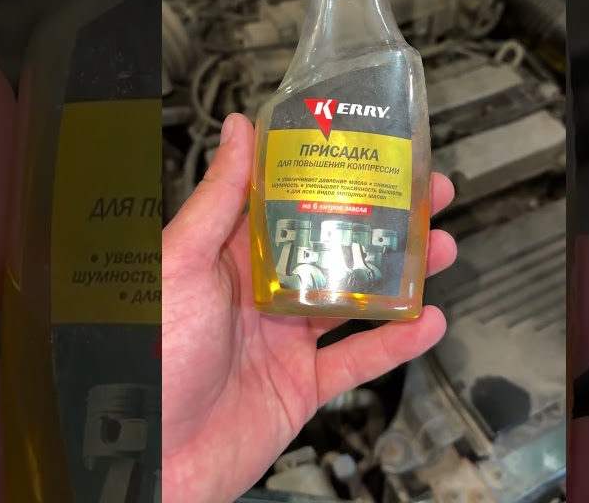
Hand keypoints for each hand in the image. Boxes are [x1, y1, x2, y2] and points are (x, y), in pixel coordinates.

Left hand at [162, 113, 458, 502]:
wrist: (152, 457)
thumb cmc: (148, 359)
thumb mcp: (179, 263)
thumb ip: (216, 199)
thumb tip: (237, 131)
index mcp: (227, 256)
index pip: (289, 202)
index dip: (332, 176)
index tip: (370, 151)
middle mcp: (259, 293)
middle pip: (334, 247)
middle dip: (383, 221)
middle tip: (426, 195)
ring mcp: (283, 340)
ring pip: (354, 298)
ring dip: (401, 275)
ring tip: (439, 249)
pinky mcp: (300, 386)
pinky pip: (357, 360)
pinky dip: (396, 343)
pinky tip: (425, 321)